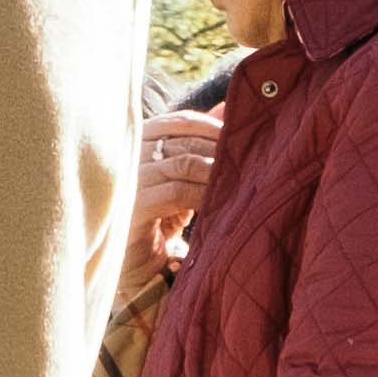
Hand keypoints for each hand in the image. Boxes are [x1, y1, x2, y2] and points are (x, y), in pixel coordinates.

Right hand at [128, 107, 225, 277]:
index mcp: (138, 144)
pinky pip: (176, 191)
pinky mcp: (133, 209)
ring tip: (241, 181)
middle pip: (183, 141)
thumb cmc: (163, 220)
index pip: (178, 122)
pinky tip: (221, 202)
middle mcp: (128, 158)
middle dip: (219, 150)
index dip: (211, 126)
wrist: (142, 269)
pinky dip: (203, 193)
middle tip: (249, 161)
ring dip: (216, 171)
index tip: (238, 137)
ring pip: (182, 163)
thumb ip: (199, 145)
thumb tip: (227, 107)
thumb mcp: (182, 179)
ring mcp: (128, 182)